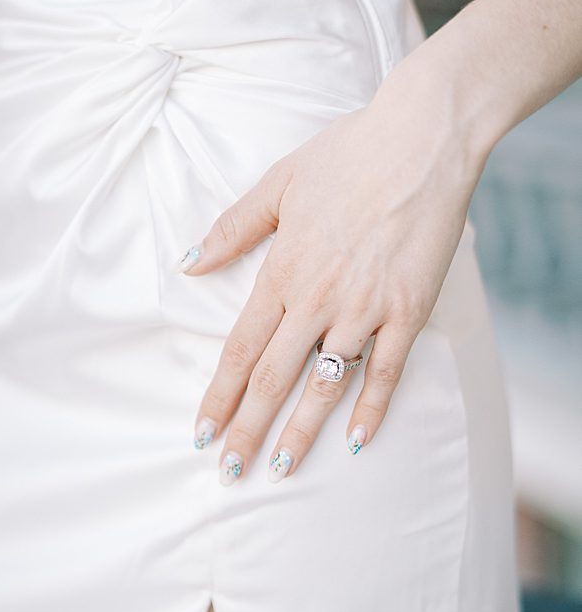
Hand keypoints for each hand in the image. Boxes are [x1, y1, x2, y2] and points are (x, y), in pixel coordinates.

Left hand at [178, 85, 482, 484]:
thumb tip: (189, 263)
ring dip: (301, 430)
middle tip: (228, 472)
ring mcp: (365, 308)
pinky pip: (386, 371)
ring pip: (325, 384)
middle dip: (247, 429)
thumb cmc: (346, 156)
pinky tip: (355, 442)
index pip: (239, 350)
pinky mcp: (409, 309)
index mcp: (281, 273)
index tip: (202, 431)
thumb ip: (231, 231)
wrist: (422, 139)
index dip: (219, 396)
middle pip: (272, 379)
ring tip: (281, 467)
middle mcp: (317, 299)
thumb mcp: (275, 186)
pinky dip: (370, 409)